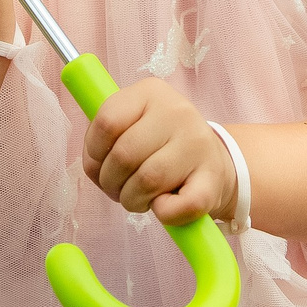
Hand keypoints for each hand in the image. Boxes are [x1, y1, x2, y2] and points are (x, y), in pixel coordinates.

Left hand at [82, 78, 236, 226]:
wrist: (213, 160)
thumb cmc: (160, 145)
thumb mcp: (133, 124)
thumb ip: (106, 135)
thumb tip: (94, 164)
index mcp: (150, 92)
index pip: (106, 122)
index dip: (94, 152)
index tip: (100, 163)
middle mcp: (177, 111)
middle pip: (123, 155)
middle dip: (110, 182)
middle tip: (118, 188)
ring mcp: (198, 144)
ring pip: (147, 181)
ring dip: (132, 200)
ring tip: (138, 198)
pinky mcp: (213, 178)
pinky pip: (179, 205)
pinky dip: (164, 214)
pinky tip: (163, 206)